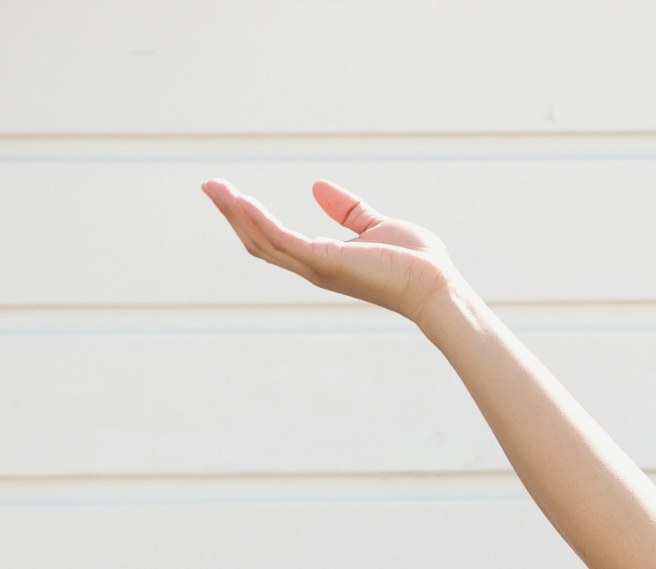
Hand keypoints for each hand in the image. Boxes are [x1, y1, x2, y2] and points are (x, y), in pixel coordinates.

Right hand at [202, 179, 463, 323]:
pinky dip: (260, 220)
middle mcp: (314, 267)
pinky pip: (283, 239)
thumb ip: (348, 210)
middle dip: (232, 214)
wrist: (438, 286)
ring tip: (213, 187)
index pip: (276, 240)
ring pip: (263, 241)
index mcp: (324, 259)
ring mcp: (318, 267)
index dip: (251, 219)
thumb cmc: (417, 264)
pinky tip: (241, 200)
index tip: (230, 194)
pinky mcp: (327, 261)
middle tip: (209, 185)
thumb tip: (316, 186)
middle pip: (259, 242)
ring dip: (236, 213)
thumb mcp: (376, 227)